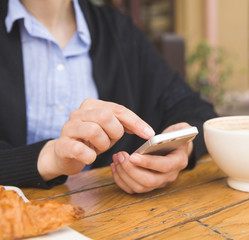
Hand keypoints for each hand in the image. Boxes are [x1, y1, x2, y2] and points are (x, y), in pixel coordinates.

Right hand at [38, 98, 154, 180]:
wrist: (65, 155)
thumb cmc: (91, 140)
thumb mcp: (110, 130)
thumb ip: (125, 124)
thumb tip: (147, 131)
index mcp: (92, 105)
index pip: (118, 109)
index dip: (136, 122)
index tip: (149, 134)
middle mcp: (78, 113)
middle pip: (106, 116)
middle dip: (115, 132)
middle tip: (112, 141)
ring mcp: (68, 128)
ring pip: (93, 130)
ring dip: (103, 144)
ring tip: (99, 148)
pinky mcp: (61, 145)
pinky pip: (79, 149)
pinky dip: (90, 156)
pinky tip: (90, 157)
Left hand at [111, 122, 193, 193]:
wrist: (171, 148)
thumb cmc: (174, 138)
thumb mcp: (181, 130)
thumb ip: (184, 130)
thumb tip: (189, 135)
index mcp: (178, 162)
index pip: (164, 167)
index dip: (148, 163)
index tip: (133, 156)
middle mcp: (169, 176)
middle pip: (149, 181)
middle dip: (131, 170)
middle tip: (120, 156)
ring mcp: (158, 183)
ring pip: (139, 187)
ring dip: (124, 174)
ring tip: (116, 159)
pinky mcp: (147, 186)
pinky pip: (132, 189)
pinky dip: (121, 180)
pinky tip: (115, 167)